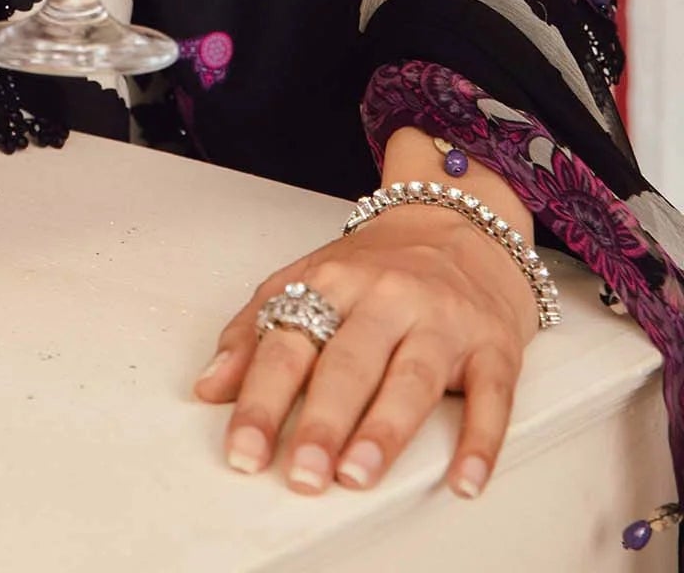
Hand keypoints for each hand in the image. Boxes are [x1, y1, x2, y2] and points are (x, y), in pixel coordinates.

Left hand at [193, 204, 540, 500]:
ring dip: (383, 431)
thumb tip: (209, 387)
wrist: (461, 223)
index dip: (261, 400)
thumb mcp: (308, 279)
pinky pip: (492, 396)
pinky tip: (464, 479)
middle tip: (300, 473)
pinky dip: (480, 441)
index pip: (288, 343)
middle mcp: (387, 298)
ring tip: (357, 474)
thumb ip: (255, 331)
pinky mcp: (494, 344)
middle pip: (349, 362)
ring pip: (412, 378)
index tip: (242, 451)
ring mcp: (442, 320)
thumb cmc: (380, 265)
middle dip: (321, 422)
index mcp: (334, 281)